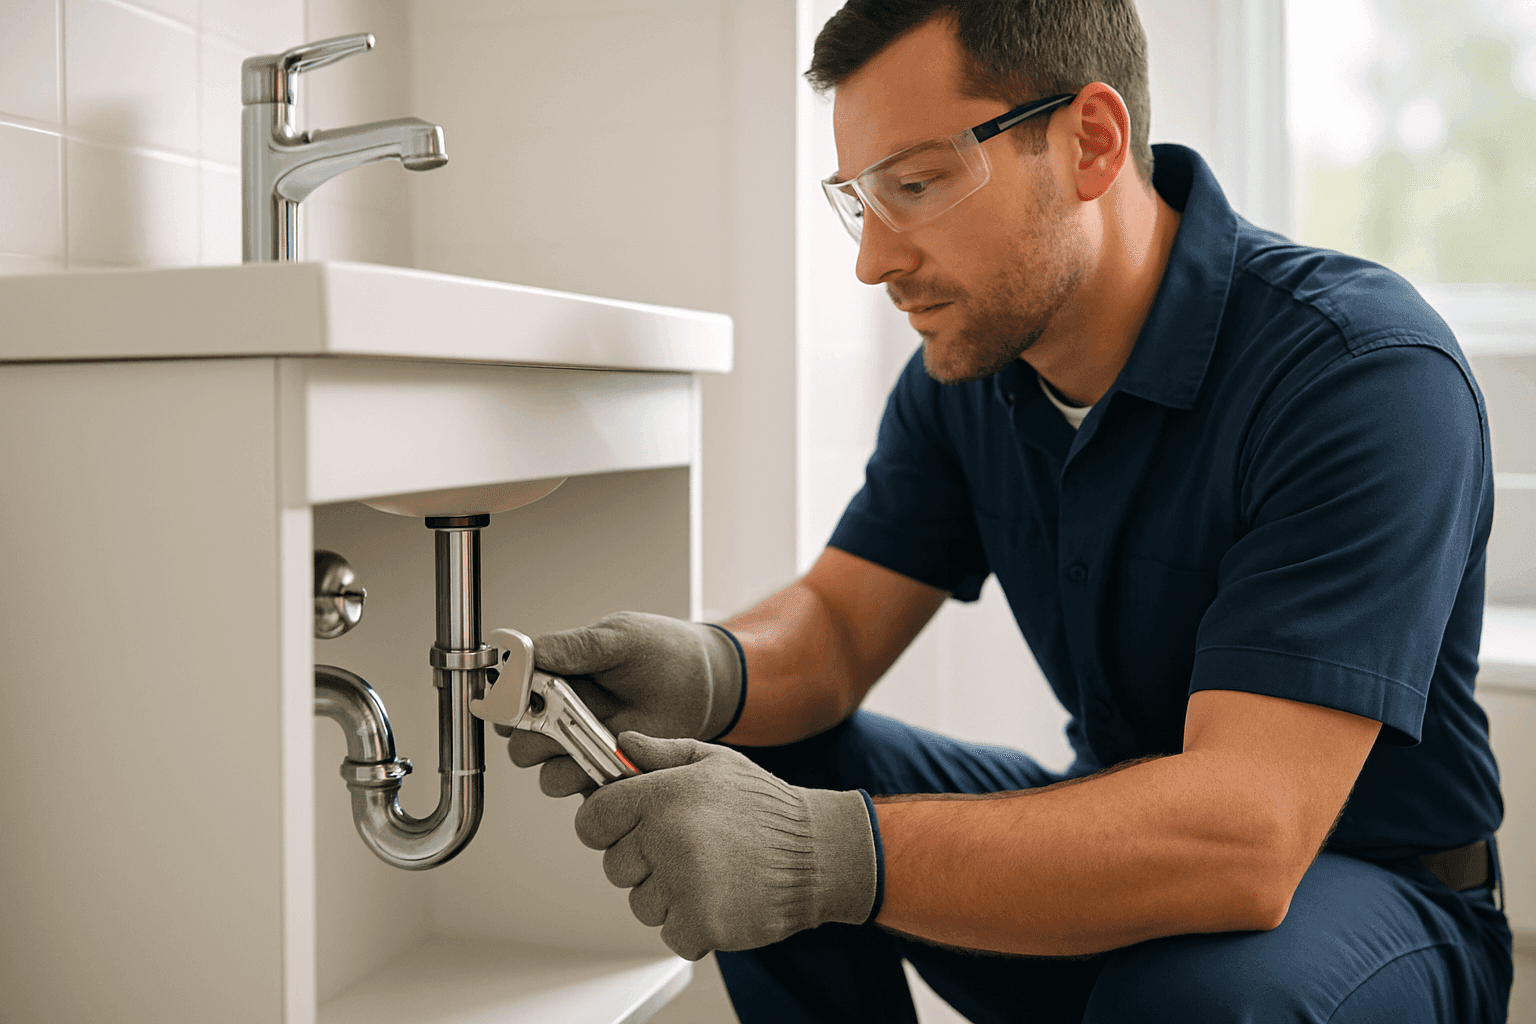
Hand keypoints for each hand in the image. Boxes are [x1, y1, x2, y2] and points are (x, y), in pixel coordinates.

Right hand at [499, 612, 744, 796]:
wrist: (704, 682)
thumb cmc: (660, 650)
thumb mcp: (617, 637)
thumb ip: (570, 648)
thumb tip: (520, 651)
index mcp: (552, 678)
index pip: (506, 698)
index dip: (507, 703)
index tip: (525, 698)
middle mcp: (560, 716)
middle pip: (518, 742)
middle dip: (536, 735)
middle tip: (563, 716)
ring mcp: (583, 747)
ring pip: (546, 773)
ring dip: (566, 761)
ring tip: (599, 740)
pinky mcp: (606, 773)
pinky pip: (585, 792)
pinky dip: (598, 781)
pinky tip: (620, 758)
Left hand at [574, 732, 879, 961]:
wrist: (818, 854)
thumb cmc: (767, 809)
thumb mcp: (715, 763)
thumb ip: (662, 754)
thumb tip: (623, 744)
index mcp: (663, 795)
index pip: (592, 820)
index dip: (606, 826)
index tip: (626, 830)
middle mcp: (667, 837)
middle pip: (614, 866)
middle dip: (643, 863)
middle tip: (688, 851)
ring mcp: (682, 884)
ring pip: (641, 903)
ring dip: (669, 896)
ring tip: (710, 874)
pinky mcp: (700, 923)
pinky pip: (671, 932)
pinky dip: (693, 925)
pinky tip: (722, 898)